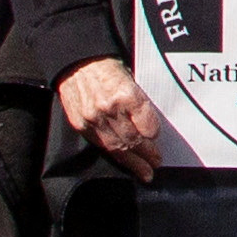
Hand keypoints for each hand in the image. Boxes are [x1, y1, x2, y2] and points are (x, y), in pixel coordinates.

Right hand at [54, 57, 165, 180]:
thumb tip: (150, 125)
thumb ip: (140, 101)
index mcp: (127, 94)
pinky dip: (115, 156)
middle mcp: (110, 108)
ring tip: (145, 172)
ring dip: (133, 162)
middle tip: (156, 163)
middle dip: (147, 154)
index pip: (147, 124)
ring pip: (118, 147)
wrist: (78, 63)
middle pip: (133, 139)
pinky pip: (101, 145)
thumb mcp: (132, 76)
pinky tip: (125, 162)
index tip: (157, 140)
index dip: (153, 135)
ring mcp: (94, 119)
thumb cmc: (109, 68)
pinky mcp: (81, 125)